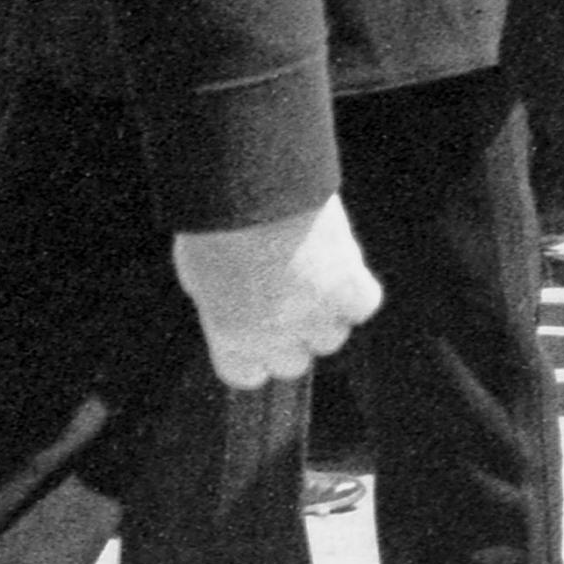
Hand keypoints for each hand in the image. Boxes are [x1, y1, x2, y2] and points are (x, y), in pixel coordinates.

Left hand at [172, 195, 381, 387]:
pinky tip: (342, 267)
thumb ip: (222, 305)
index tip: (257, 331)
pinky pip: (365, 304)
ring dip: (326, 313)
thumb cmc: (218, 225)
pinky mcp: (348, 286)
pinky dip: (358, 290)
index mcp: (230, 334)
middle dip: (290, 335)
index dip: (254, 355)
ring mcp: (315, 314)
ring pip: (333, 337)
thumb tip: (238, 309)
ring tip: (314, 274)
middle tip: (287, 297)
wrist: (254, 188)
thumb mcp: (199, 275)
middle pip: (295, 362)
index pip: (247, 375)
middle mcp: (275, 335)